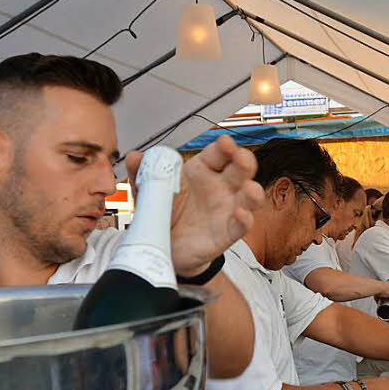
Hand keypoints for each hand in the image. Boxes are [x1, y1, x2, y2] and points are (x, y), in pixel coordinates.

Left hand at [127, 135, 263, 276]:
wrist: (164, 247)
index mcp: (202, 171)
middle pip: (240, 170)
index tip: (225, 142)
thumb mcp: (149, 193)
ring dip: (253, 192)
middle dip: (245, 161)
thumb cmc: (164, 214)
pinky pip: (241, 226)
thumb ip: (143, 174)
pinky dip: (245, 220)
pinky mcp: (228, 233)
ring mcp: (227, 209)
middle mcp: (220, 187)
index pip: (218, 154)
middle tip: (241, 157)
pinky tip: (242, 215)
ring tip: (249, 189)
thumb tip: (135, 156)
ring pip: (250, 197)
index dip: (225, 147)